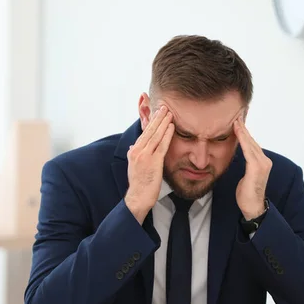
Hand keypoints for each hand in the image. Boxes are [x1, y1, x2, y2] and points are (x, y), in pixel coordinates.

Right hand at [125, 106, 174, 223]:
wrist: (138, 197)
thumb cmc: (139, 184)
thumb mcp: (133, 166)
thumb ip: (134, 155)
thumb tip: (132, 147)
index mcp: (134, 151)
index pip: (144, 132)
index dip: (151, 121)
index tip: (157, 112)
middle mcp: (137, 151)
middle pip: (149, 130)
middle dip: (157, 117)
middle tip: (164, 106)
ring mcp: (145, 156)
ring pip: (156, 135)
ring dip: (163, 122)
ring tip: (169, 112)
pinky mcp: (154, 162)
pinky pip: (162, 145)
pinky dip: (167, 135)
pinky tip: (171, 127)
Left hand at [233, 119, 271, 219]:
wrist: (252, 207)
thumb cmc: (247, 194)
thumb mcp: (246, 175)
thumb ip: (246, 164)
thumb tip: (241, 156)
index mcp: (262, 162)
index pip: (252, 144)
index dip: (245, 133)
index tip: (237, 122)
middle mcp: (265, 161)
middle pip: (252, 141)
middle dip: (244, 128)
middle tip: (236, 116)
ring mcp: (262, 164)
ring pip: (250, 143)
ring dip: (243, 131)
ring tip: (236, 120)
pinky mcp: (257, 168)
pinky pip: (248, 150)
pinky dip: (243, 140)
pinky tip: (238, 131)